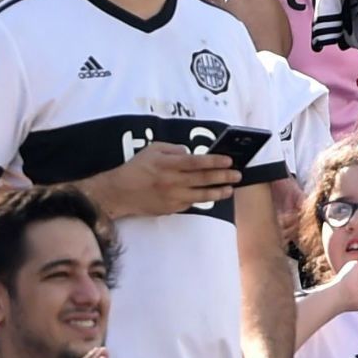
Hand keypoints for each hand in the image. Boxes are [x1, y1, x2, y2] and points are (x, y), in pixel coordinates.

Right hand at [102, 139, 244, 215]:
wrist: (119, 193)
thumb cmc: (135, 169)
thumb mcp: (152, 150)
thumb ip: (173, 149)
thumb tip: (190, 154)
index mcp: (168, 164)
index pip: (197, 162)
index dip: (215, 161)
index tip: (229, 160)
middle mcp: (173, 181)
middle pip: (204, 179)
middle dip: (224, 176)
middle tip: (237, 174)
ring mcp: (173, 197)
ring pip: (201, 195)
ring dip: (218, 192)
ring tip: (230, 189)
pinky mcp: (171, 209)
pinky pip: (190, 203)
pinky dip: (201, 199)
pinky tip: (210, 195)